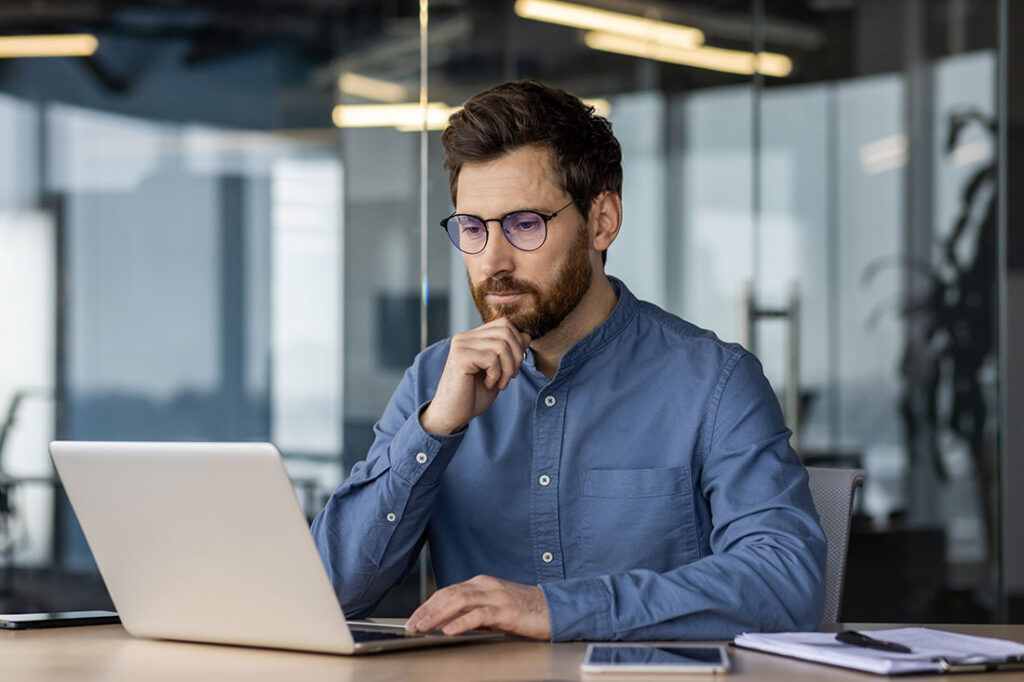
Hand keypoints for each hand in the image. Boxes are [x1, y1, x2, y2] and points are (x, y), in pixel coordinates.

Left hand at [405, 575, 550, 639]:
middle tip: (411, 625)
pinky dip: (462, 622)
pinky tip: (450, 630)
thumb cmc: (524, 610)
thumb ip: (472, 611)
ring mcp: (497, 596)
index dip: (427, 605)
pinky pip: (480, 615)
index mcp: (481, 583)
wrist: (554, 608)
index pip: (447, 591)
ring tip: (423, 627)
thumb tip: (447, 623)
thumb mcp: (494, 608)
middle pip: (449, 594)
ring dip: (437, 615)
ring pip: (459, 601)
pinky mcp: (507, 610)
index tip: (413, 619)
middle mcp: (486, 586)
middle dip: (426, 610)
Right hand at [419, 319, 531, 434]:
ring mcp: (461, 345)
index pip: (504, 324)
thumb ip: (510, 353)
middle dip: (516, 356)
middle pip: (506, 331)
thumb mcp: (498, 372)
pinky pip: (491, 357)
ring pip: (501, 344)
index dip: (517, 344)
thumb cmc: (473, 396)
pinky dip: (496, 374)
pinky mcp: (460, 357)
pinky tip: (488, 384)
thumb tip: (526, 336)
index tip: (512, 368)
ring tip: (499, 383)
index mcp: (473, 338)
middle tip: (509, 377)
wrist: (453, 415)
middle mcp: (465, 337)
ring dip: (507, 368)